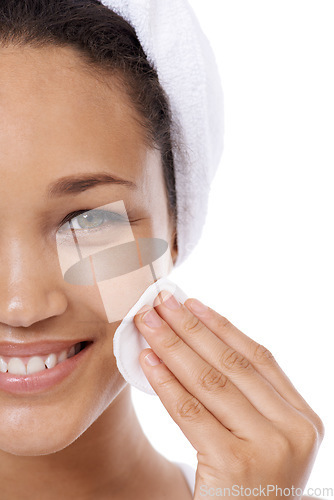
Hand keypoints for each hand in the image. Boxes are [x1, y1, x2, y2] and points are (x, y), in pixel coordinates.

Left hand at [134, 291, 323, 498]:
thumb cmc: (250, 488)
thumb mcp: (262, 440)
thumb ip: (247, 399)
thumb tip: (202, 343)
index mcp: (303, 418)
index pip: (258, 358)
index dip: (221, 327)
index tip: (192, 303)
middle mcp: (293, 429)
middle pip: (232, 364)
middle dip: (191, 327)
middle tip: (161, 302)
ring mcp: (268, 447)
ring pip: (210, 381)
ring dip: (174, 346)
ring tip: (148, 322)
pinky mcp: (234, 464)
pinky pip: (191, 412)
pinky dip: (166, 382)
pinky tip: (147, 361)